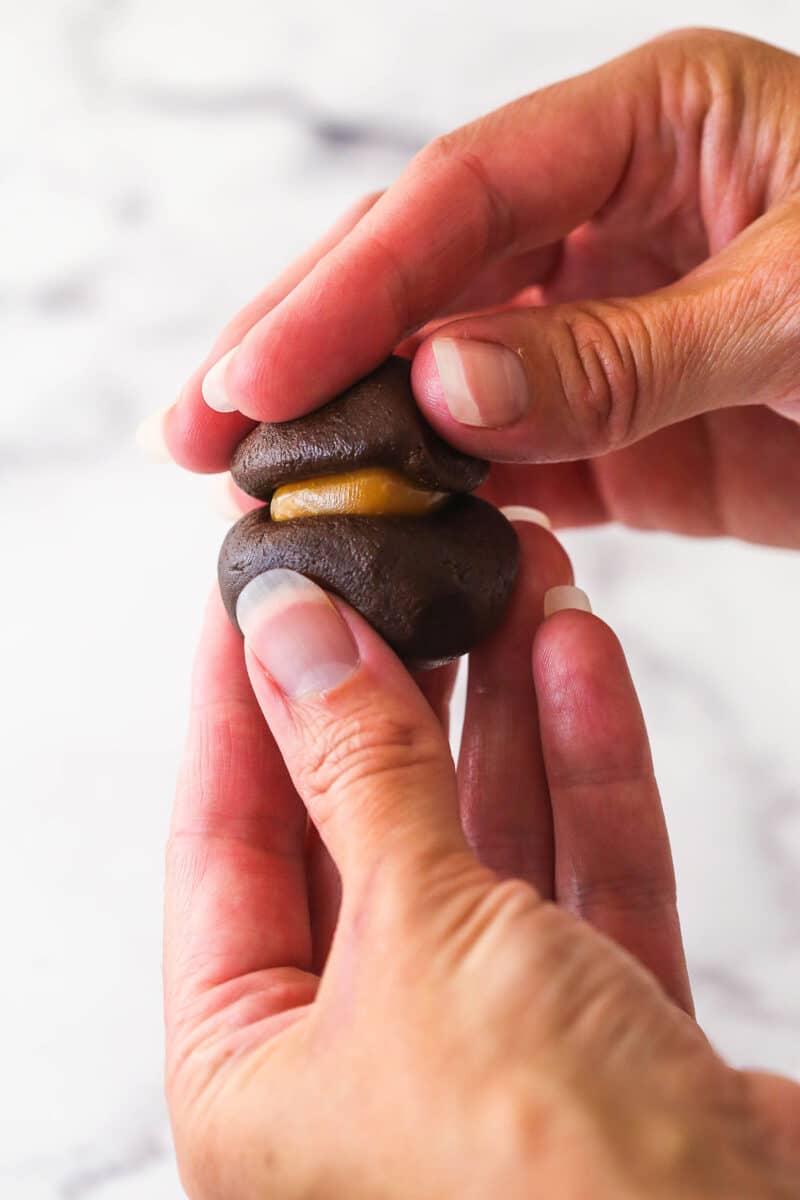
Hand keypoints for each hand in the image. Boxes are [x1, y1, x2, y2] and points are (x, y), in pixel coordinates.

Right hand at [155, 27, 799, 547]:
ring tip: (256, 487)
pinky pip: (515, 460)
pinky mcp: (628, 431)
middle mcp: (611, 222)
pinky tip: (380, 528)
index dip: (346, 290)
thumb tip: (441, 385)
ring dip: (359, 434)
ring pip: (450, 378)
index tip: (250, 374)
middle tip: (195, 429)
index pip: (458, 200)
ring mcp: (608, 332)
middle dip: (304, 351)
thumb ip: (623, 349)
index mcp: (653, 131)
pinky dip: (448, 499)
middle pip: (421, 278)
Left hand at [164, 522, 799, 1198]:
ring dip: (500, 706)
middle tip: (401, 569)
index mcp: (256, 1077)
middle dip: (393, 688)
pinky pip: (577, 874)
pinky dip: (582, 769)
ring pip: (481, 837)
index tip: (262, 586)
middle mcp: (362, 1063)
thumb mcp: (423, 936)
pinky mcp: (603, 1032)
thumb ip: (360, 775)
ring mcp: (489, 1045)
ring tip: (511, 583)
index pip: (224, 839)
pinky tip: (576, 659)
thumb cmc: (553, 1177)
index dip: (242, 697)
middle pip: (360, 826)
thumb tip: (294, 637)